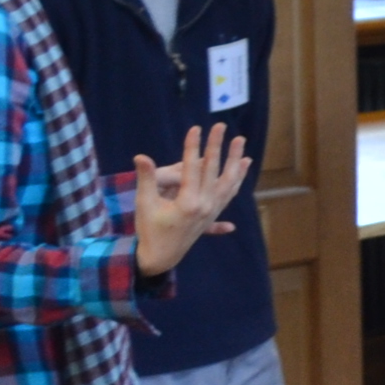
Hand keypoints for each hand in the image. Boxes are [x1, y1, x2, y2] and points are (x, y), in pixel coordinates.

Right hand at [129, 125, 249, 277]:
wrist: (160, 257)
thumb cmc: (149, 229)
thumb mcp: (144, 204)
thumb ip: (146, 179)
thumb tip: (140, 157)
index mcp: (188, 203)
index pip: (192, 168)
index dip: (193, 147)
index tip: (196, 128)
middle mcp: (205, 206)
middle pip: (214, 171)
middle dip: (218, 147)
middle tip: (221, 126)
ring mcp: (212, 211)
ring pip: (228, 183)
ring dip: (235, 162)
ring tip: (241, 144)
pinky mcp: (213, 215)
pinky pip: (229, 195)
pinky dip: (237, 181)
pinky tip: (244, 169)